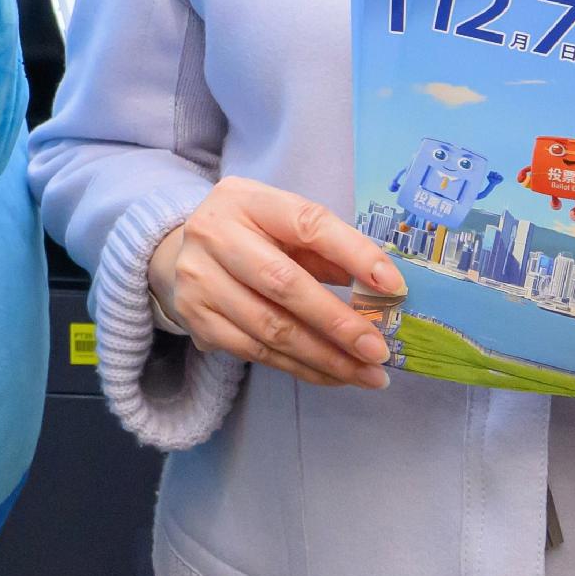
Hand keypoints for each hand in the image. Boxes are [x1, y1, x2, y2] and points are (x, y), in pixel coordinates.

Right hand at [146, 179, 399, 388]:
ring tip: (367, 374)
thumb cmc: (251, 235)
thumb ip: (327, 250)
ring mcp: (199, 280)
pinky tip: (332, 375)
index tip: (394, 287)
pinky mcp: (195, 319)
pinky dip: (300, 368)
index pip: (308, 224)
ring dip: (325, 357)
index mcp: (247, 199)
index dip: (354, 254)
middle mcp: (214, 235)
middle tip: (378, 350)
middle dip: (338, 323)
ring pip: (270, 328)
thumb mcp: (284, 225)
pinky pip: (255, 352)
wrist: (180, 253)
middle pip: (284, 284)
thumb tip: (383, 288)